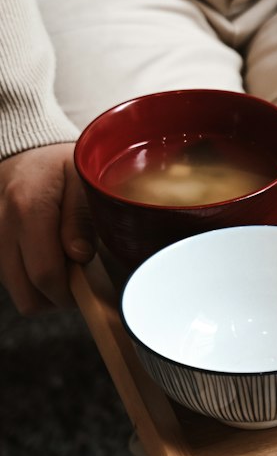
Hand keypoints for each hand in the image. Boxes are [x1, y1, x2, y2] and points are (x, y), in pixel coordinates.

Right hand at [0, 143, 93, 314]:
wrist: (26, 158)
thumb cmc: (61, 168)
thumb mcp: (82, 179)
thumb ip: (82, 216)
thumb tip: (79, 256)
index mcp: (28, 207)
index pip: (45, 273)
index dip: (70, 291)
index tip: (89, 287)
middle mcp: (1, 226)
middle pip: (27, 293)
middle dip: (58, 296)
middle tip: (80, 280)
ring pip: (17, 292)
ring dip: (43, 290)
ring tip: (65, 264)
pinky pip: (10, 281)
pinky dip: (30, 280)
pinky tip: (47, 259)